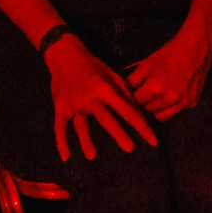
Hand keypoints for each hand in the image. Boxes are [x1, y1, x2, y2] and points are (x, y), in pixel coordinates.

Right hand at [46, 37, 157, 158]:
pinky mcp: (60, 108)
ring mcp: (74, 104)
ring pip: (81, 125)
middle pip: (106, 118)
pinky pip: (60, 127)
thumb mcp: (112, 75)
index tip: (152, 139)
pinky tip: (65, 157)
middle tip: (130, 148)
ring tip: (92, 156)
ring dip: (86, 141)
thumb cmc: (93, 66)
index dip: (140, 125)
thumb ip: (126, 94)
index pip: (127, 110)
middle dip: (118, 134)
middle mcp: (90, 98)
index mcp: (105, 89)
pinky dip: (61, 142)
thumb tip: (139, 113)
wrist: (64, 55)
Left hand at [122, 16, 211, 123]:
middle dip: (143, 103)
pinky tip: (171, 95)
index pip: (136, 102)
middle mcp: (170, 98)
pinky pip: (176, 111)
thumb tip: (122, 93)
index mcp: (156, 87)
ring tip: (156, 98)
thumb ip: (132, 80)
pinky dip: (171, 107)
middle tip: (144, 94)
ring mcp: (183, 102)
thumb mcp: (147, 63)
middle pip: (147, 111)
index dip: (132, 97)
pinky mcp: (193, 102)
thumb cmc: (169, 53)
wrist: (197, 46)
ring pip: (161, 116)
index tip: (132, 94)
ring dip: (155, 109)